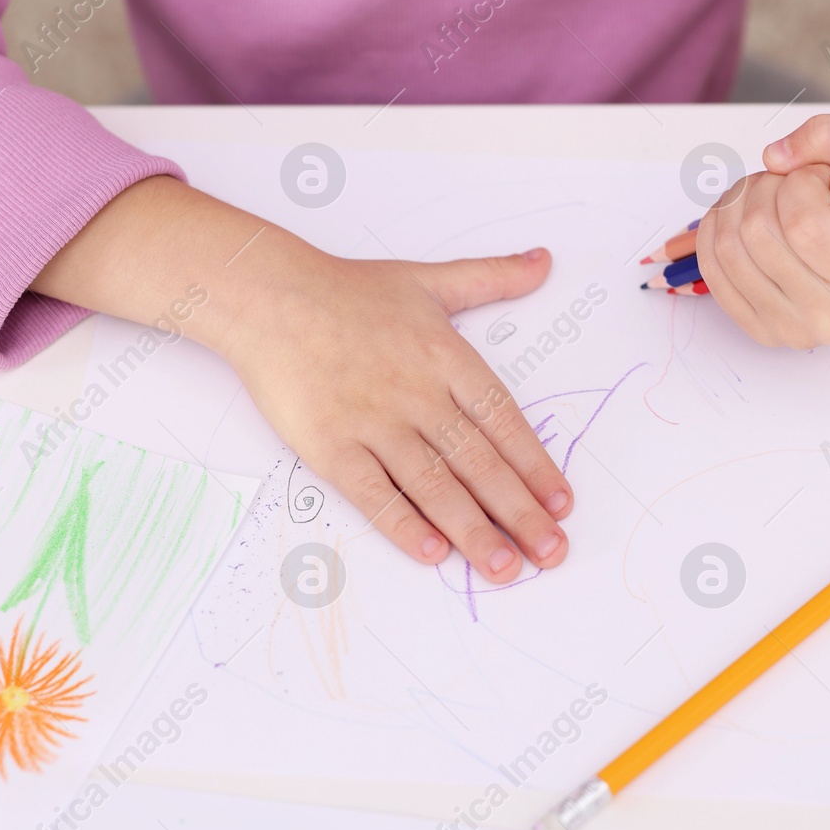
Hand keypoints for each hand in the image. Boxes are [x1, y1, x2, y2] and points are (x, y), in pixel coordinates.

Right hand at [33, 175, 572, 583]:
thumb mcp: (429, 279)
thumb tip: (544, 261)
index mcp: (447, 358)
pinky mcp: (331, 445)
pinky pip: (373, 492)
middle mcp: (418, 394)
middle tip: (551, 552)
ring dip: (473, 531)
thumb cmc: (348, 291)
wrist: (268, 296)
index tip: (561, 502)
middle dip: (520, 512)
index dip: (535, 465)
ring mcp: (374, 422)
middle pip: (479, 462)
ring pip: (434, 485)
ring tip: (504, 567)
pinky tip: (431, 552)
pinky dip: (403, 523)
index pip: (503, 421)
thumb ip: (492, 277)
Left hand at [696, 115, 829, 347]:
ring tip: (770, 193)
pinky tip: (743, 214)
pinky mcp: (762, 331)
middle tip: (791, 179)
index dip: (800, 180)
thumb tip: (774, 157)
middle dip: (766, 185)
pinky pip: (713, 271)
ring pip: (728, 247)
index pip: (805, 223)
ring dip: (739, 202)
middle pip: (759, 233)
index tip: (821, 174)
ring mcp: (795, 331)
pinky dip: (717, 228)